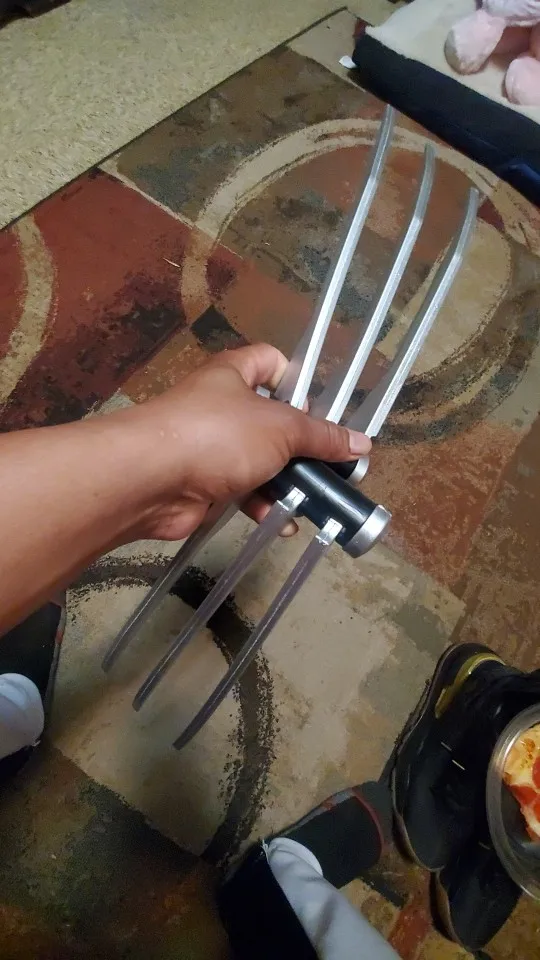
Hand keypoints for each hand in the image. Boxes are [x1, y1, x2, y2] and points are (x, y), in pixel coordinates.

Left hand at [128, 343, 370, 540]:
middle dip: (300, 445)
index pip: (271, 361)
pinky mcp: (204, 483)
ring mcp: (210, 446)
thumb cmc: (219, 435)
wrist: (151, 479)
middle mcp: (221, 405)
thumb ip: (322, 437)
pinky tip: (285, 520)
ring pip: (259, 460)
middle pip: (271, 419)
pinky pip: (243, 492)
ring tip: (316, 499)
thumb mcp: (282, 429)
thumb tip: (362, 444)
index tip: (320, 410)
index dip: (297, 380)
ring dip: (286, 481)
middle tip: (330, 465)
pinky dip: (263, 505)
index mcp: (235, 374)